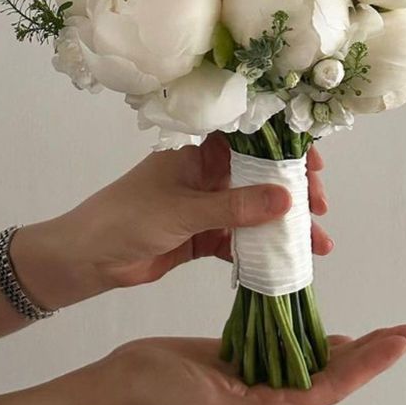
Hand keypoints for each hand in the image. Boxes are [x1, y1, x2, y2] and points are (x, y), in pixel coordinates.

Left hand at [16, 134, 331, 306]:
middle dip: (292, 193)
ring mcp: (204, 208)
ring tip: (316, 245)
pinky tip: (283, 262)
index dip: (284, 149)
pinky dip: (259, 250)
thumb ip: (233, 207)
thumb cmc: (127, 219)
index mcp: (197, 156)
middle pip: (258, 178)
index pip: (249, 142)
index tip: (315, 166)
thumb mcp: (183, 211)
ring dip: (282, 227)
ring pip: (253, 212)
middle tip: (319, 210)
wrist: (85, 260)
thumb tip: (287, 199)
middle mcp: (205, 177)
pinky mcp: (200, 238)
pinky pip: (237, 240)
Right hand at [86, 324, 405, 404]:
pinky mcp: (238, 356)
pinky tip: (324, 327)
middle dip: (372, 353)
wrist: (121, 380)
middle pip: (332, 373)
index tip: (401, 341)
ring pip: (311, 360)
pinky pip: (282, 346)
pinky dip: (307, 335)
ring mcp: (254, 375)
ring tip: (381, 332)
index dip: (369, 364)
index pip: (331, 386)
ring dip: (347, 346)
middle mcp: (268, 395)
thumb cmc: (160, 399)